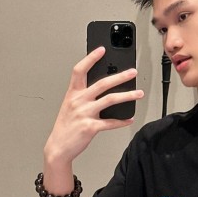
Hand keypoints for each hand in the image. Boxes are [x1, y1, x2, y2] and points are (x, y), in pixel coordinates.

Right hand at [44, 47, 143, 163]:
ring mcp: (84, 114)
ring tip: (138, 93)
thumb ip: (84, 96)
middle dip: (120, 76)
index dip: (90, 58)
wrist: (58, 147)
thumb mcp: (70, 106)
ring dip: (127, 96)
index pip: (79, 70)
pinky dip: (122, 121)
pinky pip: (110, 122)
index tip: (101, 49)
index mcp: (73, 94)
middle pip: (102, 83)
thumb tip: (104, 87)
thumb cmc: (66, 126)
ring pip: (110, 100)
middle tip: (133, 72)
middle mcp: (79, 101)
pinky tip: (130, 119)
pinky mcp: (90, 127)